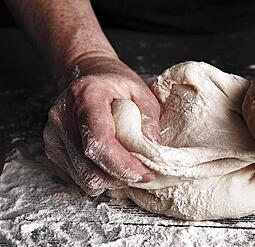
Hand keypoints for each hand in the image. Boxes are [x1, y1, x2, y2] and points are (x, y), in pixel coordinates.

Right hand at [43, 57, 159, 195]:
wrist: (87, 76)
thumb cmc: (115, 85)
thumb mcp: (141, 92)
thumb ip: (148, 119)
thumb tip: (154, 151)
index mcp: (86, 97)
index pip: (99, 141)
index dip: (123, 164)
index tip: (145, 174)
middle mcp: (62, 117)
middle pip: (89, 166)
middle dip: (121, 177)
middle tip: (143, 173)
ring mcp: (52, 136)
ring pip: (84, 178)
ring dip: (111, 181)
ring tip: (128, 167)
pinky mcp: (52, 150)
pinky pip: (78, 178)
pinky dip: (99, 178)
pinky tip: (110, 165)